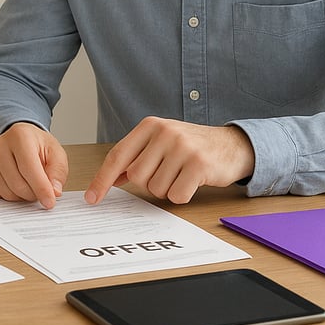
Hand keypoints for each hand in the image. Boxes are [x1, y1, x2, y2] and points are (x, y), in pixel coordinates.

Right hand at [0, 122, 68, 208]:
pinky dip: (9, 194)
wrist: (20, 140)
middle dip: (33, 194)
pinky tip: (14, 183)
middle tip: (40, 190)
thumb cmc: (37, 146)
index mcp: (20, 135)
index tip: (50, 202)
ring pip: (7, 193)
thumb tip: (54, 192)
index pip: (30, 169)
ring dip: (22, 196)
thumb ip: (57, 173)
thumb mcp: (55, 154)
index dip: (42, 189)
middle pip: (18, 184)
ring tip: (28, 183)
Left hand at [85, 117, 254, 205]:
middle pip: (138, 177)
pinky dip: (182, 195)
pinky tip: (193, 181)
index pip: (118, 156)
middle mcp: (165, 132)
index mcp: (150, 125)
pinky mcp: (199, 164)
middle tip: (168, 172)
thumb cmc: (191, 146)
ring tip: (182, 174)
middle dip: (150, 183)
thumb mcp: (160, 143)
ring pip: (157, 189)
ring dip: (168, 189)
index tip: (93, 198)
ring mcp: (183, 147)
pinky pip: (176, 195)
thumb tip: (109, 179)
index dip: (103, 179)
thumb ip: (136, 157)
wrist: (231, 145)